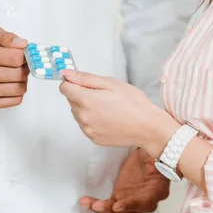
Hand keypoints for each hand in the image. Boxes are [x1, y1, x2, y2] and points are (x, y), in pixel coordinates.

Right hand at [0, 24, 28, 109]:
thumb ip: (7, 37)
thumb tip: (23, 44)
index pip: (16, 58)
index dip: (24, 55)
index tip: (22, 53)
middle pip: (19, 74)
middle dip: (24, 67)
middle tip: (19, 63)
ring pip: (19, 89)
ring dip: (21, 80)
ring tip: (13, 72)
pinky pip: (14, 100)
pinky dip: (16, 91)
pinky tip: (8, 83)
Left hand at [59, 70, 176, 157]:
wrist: (148, 127)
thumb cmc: (133, 103)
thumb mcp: (110, 83)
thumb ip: (85, 78)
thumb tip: (66, 74)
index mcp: (86, 101)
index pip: (64, 88)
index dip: (72, 82)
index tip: (84, 82)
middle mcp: (83, 117)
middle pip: (71, 100)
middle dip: (82, 95)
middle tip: (103, 95)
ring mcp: (87, 130)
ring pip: (78, 113)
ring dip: (86, 108)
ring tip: (108, 107)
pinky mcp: (93, 138)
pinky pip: (86, 125)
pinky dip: (93, 120)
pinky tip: (109, 118)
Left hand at [79, 148, 169, 212]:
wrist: (149, 156)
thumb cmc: (153, 155)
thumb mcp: (155, 154)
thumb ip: (153, 157)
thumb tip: (152, 153)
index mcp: (157, 192)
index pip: (143, 203)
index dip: (131, 205)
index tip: (118, 205)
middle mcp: (144, 202)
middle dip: (110, 210)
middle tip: (97, 206)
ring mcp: (130, 201)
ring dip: (100, 209)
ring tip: (86, 203)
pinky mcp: (119, 198)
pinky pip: (108, 206)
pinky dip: (96, 205)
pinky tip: (86, 201)